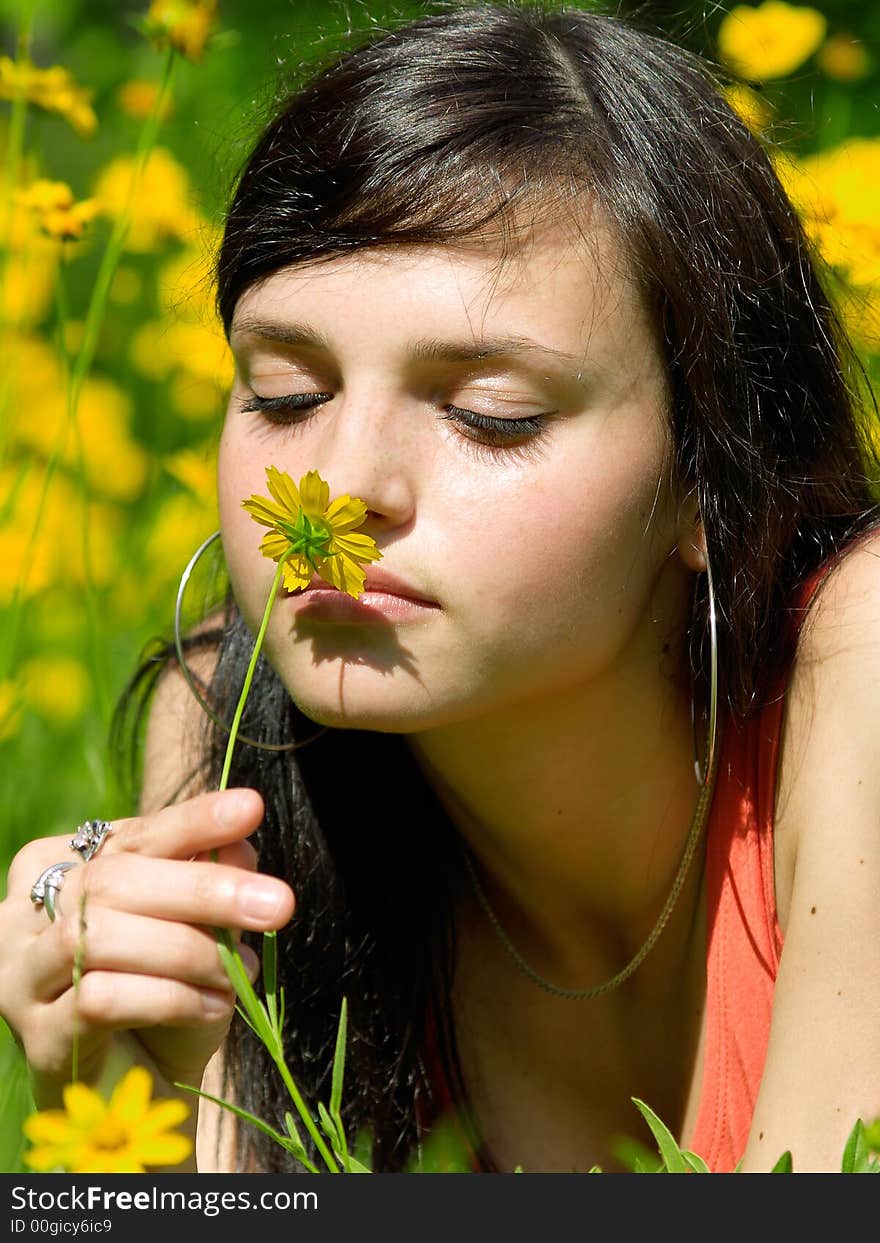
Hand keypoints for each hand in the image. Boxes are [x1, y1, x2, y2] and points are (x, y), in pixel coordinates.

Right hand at [0, 788, 293, 1106]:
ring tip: (240, 972)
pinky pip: (100, 999)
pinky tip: (213, 1008)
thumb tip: (240, 837)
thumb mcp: (197, 924)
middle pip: (111, 881)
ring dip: (187, 951)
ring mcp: (19, 977)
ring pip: (97, 936)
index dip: (192, 822)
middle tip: (277, 903)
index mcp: (54, 867)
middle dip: (203, 889)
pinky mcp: (37, 1037)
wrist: (144, 1092)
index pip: (131, 837)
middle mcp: (21, 916)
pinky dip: (170, 997)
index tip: (251, 808)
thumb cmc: (168, 992)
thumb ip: (209, 873)